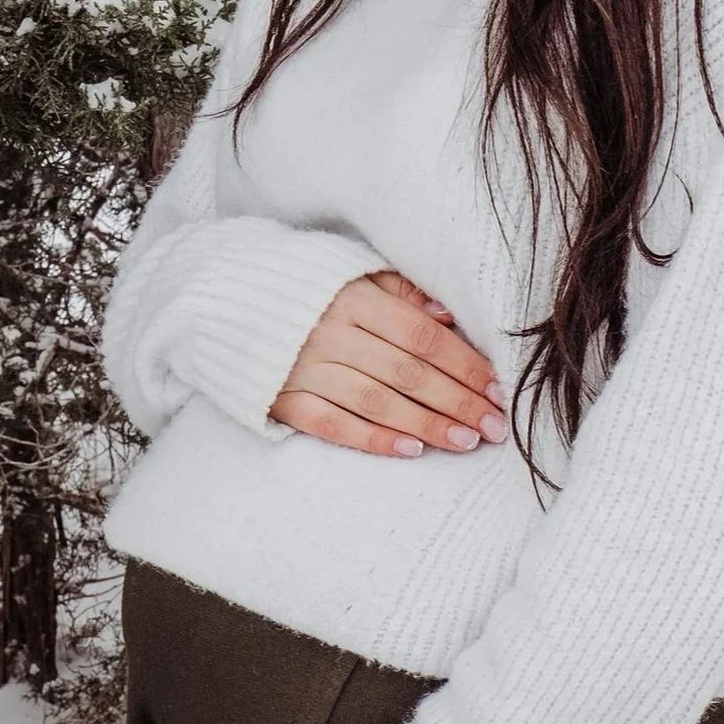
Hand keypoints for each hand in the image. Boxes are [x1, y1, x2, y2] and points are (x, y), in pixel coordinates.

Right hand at [268, 269, 507, 457]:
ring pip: (377, 403)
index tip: (497, 389)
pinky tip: (410, 450)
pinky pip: (333, 425)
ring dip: (427, 424)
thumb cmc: (307, 287)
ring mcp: (305, 369)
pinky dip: (373, 439)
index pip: (423, 337)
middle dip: (457, 402)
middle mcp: (332, 334)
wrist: (226, 299)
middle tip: (495, 427)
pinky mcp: (284, 399)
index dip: (464, 365)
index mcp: (355, 298)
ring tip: (466, 442)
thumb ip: (401, 292)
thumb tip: (449, 317)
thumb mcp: (353, 273)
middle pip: (408, 373)